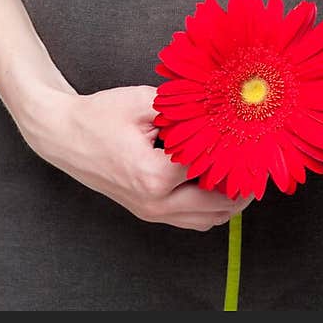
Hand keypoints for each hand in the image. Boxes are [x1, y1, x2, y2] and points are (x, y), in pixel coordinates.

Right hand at [21, 84, 254, 229]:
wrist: (63, 135)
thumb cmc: (98, 116)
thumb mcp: (143, 102)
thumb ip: (183, 109)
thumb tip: (219, 108)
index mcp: (155, 176)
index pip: (212, 168)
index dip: (236, 150)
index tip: (254, 136)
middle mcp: (154, 203)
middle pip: (217, 205)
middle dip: (242, 186)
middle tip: (259, 162)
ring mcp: (149, 212)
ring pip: (206, 220)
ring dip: (228, 201)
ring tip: (244, 174)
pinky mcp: (146, 211)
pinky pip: (189, 220)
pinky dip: (209, 207)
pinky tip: (217, 182)